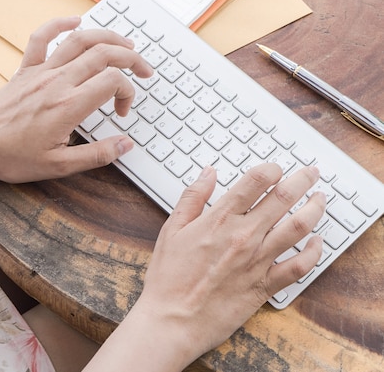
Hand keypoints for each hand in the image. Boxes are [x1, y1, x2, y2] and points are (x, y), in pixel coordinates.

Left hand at [0, 16, 152, 181]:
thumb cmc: (11, 156)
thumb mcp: (58, 166)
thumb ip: (96, 155)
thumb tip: (124, 145)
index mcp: (68, 107)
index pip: (112, 82)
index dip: (127, 93)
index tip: (121, 112)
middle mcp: (57, 82)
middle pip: (104, 54)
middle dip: (131, 58)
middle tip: (144, 70)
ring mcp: (41, 72)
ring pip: (80, 40)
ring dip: (108, 37)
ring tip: (125, 44)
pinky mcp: (26, 69)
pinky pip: (42, 37)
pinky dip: (60, 24)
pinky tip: (75, 21)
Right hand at [86, 163, 324, 371]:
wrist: (172, 319)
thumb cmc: (168, 278)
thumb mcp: (171, 230)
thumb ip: (192, 197)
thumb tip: (208, 173)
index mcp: (219, 219)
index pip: (256, 181)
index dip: (271, 169)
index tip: (275, 169)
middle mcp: (243, 236)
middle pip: (284, 198)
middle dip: (302, 180)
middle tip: (310, 173)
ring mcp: (257, 260)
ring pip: (299, 227)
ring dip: (315, 208)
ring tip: (320, 199)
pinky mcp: (265, 285)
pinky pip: (300, 266)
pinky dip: (314, 252)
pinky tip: (317, 242)